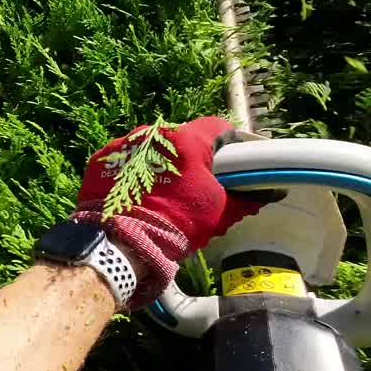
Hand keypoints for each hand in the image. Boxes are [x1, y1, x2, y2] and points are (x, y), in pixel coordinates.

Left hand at [70, 116, 276, 306]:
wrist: (119, 243)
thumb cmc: (175, 224)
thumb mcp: (217, 212)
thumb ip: (244, 197)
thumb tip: (269, 191)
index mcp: (186, 140)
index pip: (217, 128)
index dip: (229, 143)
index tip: (231, 161)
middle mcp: (154, 134)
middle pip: (182, 137)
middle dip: (192, 156)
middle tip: (196, 183)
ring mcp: (124, 144)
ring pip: (152, 147)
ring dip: (161, 162)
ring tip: (163, 191)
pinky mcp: (102, 159)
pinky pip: (126, 159)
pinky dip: (134, 171)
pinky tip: (137, 193)